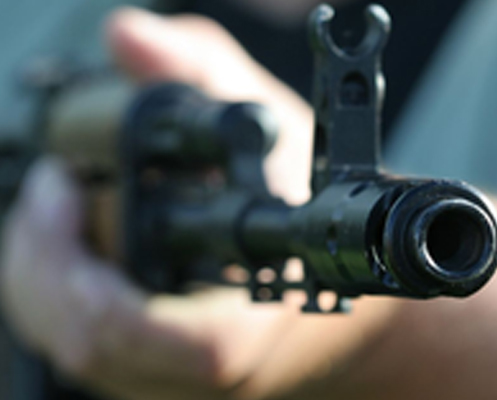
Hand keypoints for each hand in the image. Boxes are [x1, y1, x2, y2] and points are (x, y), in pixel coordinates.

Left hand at [0, 8, 313, 399]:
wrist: (317, 274)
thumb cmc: (297, 206)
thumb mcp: (265, 123)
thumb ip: (203, 72)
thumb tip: (129, 38)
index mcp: (245, 318)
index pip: (158, 335)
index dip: (89, 276)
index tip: (63, 190)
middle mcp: (200, 362)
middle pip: (90, 343)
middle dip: (43, 260)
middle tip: (50, 189)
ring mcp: (170, 376)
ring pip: (74, 349)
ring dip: (42, 274)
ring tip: (52, 209)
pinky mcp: (148, 371)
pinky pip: (80, 346)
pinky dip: (55, 293)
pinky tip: (64, 246)